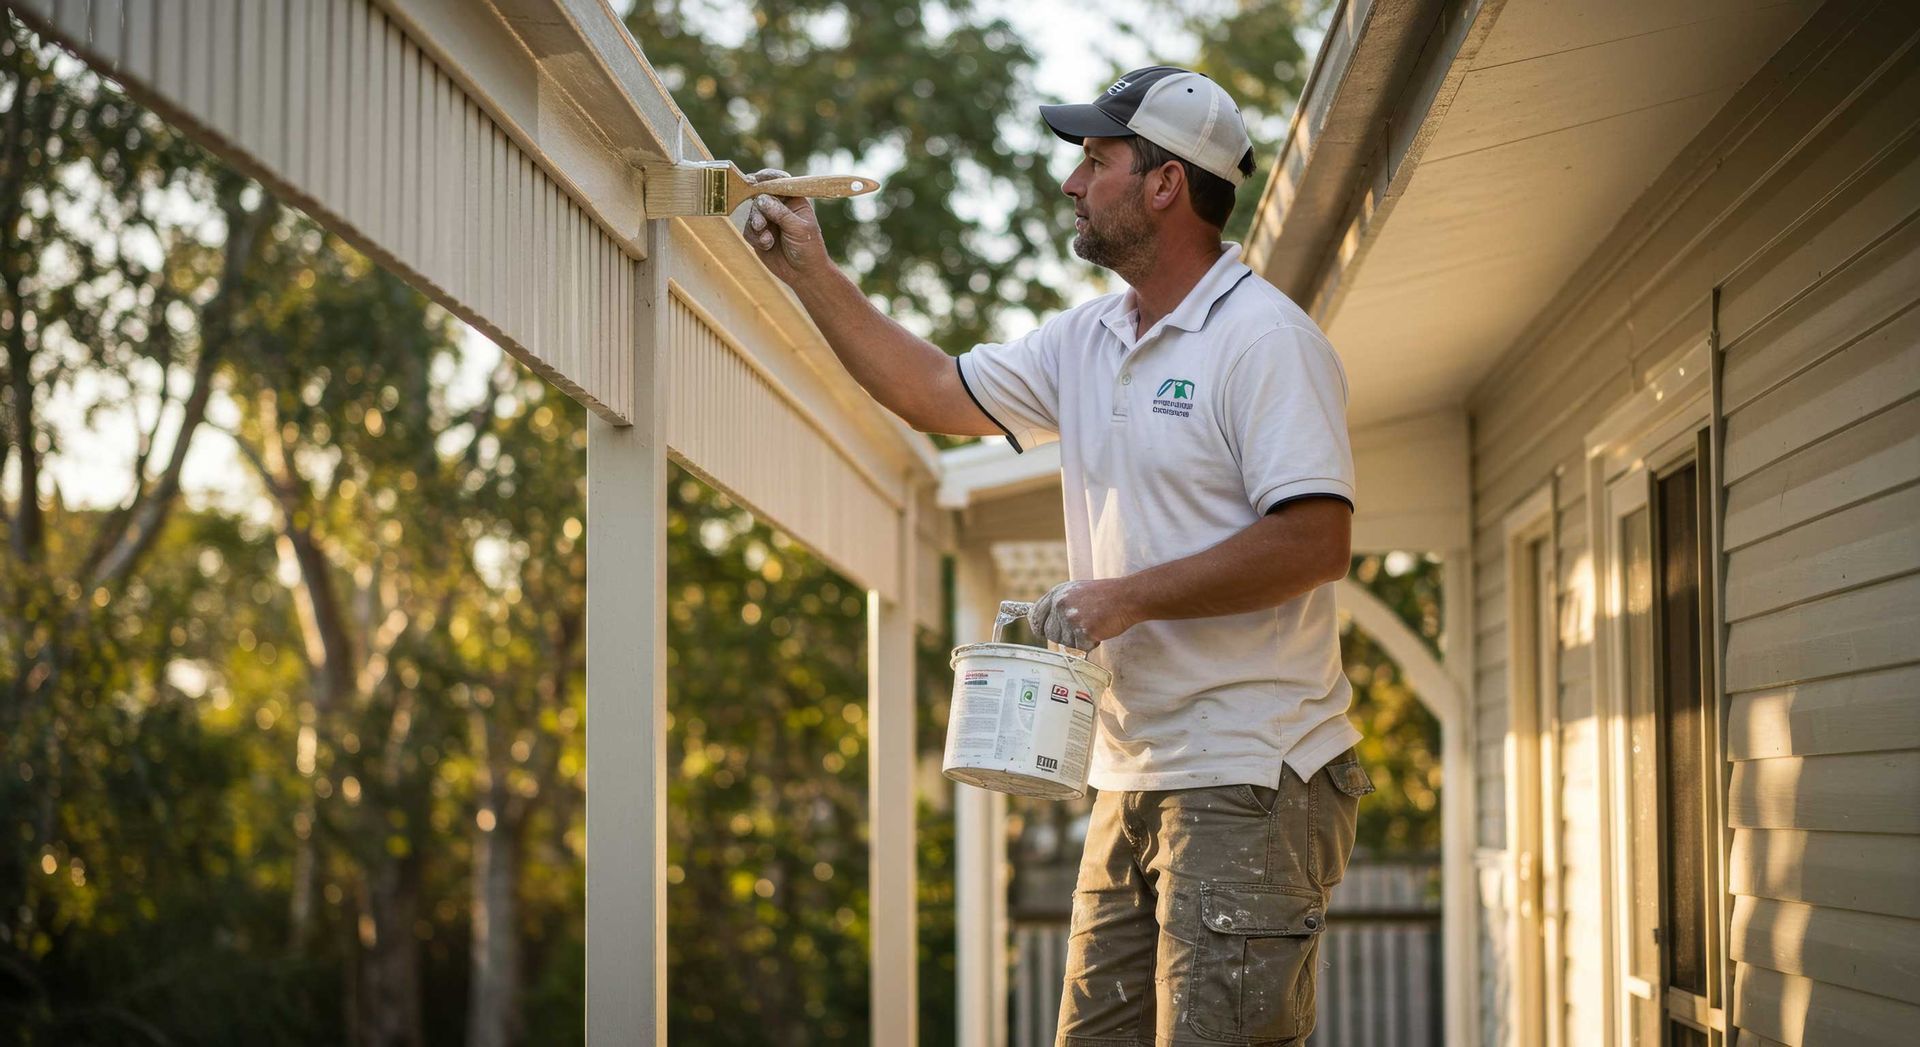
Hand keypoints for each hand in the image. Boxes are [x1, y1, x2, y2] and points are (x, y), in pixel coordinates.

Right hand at [743, 168, 829, 286]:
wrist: (804, 274)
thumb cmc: (809, 249)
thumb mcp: (799, 229)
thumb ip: (780, 213)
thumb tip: (761, 198)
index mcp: (794, 200)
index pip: (779, 182)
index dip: (767, 178)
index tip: (755, 179)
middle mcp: (779, 207)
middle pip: (760, 196)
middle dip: (758, 208)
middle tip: (760, 222)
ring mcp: (768, 220)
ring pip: (752, 213)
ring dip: (756, 224)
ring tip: (766, 237)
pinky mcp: (758, 235)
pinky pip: (749, 230)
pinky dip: (755, 237)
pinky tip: (767, 245)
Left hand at [1028, 579, 1138, 652]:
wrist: (1126, 597)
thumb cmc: (1104, 596)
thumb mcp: (1076, 591)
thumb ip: (1060, 604)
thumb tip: (1043, 623)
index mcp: (1057, 593)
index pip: (1035, 615)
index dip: (1040, 627)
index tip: (1043, 632)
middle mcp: (1060, 605)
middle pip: (1050, 634)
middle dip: (1064, 636)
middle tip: (1081, 627)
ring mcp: (1071, 618)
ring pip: (1065, 642)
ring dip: (1078, 639)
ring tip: (1093, 625)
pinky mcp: (1083, 630)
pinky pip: (1080, 646)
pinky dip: (1090, 643)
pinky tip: (1099, 630)